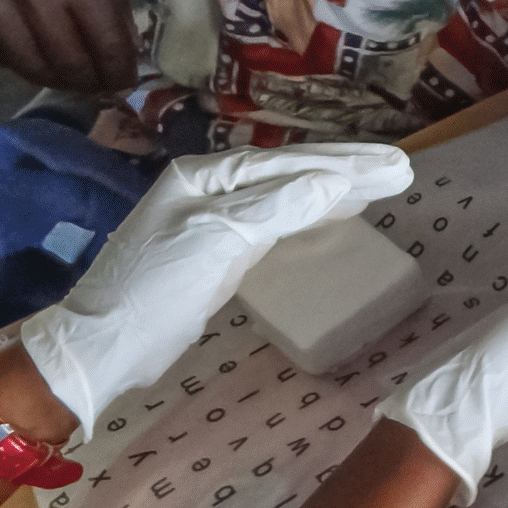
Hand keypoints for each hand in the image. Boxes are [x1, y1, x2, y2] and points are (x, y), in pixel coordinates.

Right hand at [0, 0, 137, 91]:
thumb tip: (128, 48)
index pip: (106, 44)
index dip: (120, 71)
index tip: (127, 83)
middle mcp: (32, 0)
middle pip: (71, 66)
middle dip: (93, 83)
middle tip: (101, 87)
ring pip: (33, 71)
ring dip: (59, 81)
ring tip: (73, 78)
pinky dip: (21, 64)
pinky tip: (35, 56)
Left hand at [21, 143, 412, 436]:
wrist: (104, 345)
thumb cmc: (153, 289)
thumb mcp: (216, 242)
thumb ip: (275, 208)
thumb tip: (333, 181)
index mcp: (207, 175)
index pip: (290, 162)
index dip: (345, 162)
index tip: (394, 164)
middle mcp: (214, 187)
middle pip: (293, 172)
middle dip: (350, 168)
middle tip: (402, 168)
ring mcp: (218, 217)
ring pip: (290, 193)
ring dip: (338, 187)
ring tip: (385, 182)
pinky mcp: (224, 249)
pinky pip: (281, 219)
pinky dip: (315, 210)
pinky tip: (339, 208)